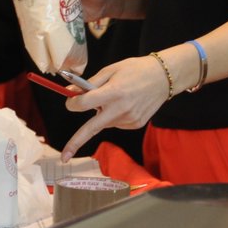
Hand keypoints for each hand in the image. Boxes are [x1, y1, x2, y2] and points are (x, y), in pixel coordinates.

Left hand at [58, 54, 172, 158]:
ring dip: (101, 114)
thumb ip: (89, 83)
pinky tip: (124, 104)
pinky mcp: (135, 125)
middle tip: (63, 157)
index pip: (85, 104)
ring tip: (116, 98)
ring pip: (104, 122)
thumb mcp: (110, 70)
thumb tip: (71, 92)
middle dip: (76, 142)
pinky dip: (113, 116)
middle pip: (92, 128)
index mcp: (113, 92)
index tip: (70, 102)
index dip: (73, 103)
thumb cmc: (135, 70)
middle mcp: (121, 109)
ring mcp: (129, 119)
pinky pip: (115, 123)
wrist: (164, 77)